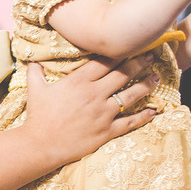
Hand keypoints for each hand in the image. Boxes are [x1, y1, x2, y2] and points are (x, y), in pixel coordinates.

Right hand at [23, 57, 157, 165]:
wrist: (41, 145)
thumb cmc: (38, 116)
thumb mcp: (34, 89)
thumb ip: (35, 72)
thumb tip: (33, 61)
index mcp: (79, 81)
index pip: (105, 61)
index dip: (119, 52)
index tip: (130, 44)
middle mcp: (94, 94)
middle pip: (122, 74)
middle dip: (139, 62)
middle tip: (150, 54)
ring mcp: (103, 113)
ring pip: (131, 95)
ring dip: (146, 85)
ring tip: (156, 77)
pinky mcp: (107, 131)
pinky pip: (130, 122)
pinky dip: (144, 117)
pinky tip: (153, 111)